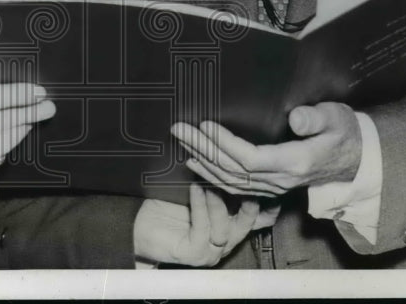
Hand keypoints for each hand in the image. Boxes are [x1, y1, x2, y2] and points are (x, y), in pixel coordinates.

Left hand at [132, 183, 260, 265]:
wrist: (138, 226)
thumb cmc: (168, 205)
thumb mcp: (198, 189)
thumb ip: (218, 180)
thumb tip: (230, 151)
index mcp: (230, 226)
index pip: (259, 216)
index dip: (266, 199)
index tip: (267, 177)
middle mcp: (225, 241)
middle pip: (247, 222)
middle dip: (248, 200)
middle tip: (244, 176)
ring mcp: (211, 251)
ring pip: (224, 226)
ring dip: (218, 200)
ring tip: (210, 177)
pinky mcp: (194, 254)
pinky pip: (202, 228)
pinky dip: (200, 206)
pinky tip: (196, 188)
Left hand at [171, 102, 361, 197]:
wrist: (356, 159)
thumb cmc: (344, 133)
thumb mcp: (337, 118)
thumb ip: (316, 118)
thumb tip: (296, 118)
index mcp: (295, 162)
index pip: (250, 158)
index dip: (224, 143)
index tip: (205, 124)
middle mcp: (281, 180)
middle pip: (233, 170)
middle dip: (203, 149)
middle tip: (179, 129)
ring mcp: (275, 187)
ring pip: (231, 182)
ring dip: (204, 164)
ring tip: (182, 145)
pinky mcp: (271, 187)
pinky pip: (237, 187)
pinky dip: (214, 178)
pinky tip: (198, 165)